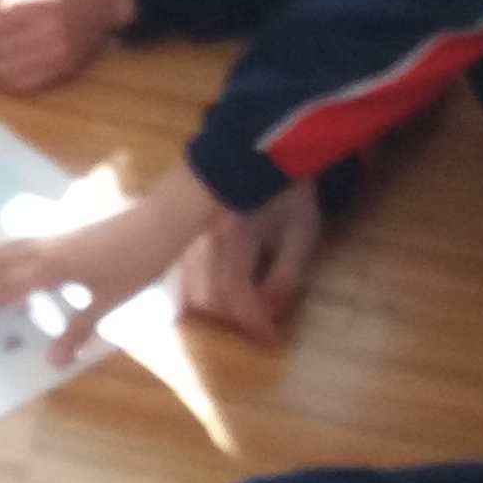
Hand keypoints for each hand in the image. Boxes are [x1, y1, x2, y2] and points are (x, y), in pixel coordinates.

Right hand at [0, 162, 223, 362]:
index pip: (9, 289)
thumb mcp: (108, 302)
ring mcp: (56, 238)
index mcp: (51, 269)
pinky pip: (26, 242)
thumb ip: (78, 330)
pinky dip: (10, 252)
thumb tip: (52, 361)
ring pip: (12, 248)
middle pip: (1, 263)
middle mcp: (46, 250)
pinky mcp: (68, 233)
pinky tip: (15, 259)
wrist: (158, 224)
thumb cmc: (135, 264)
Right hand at [175, 177, 325, 343]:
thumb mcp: (301, 230)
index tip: (270, 338)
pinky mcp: (181, 231)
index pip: (234, 292)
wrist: (261, 144)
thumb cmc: (287, 188)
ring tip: (244, 307)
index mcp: (234, 234)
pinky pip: (183, 271)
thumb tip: (271, 315)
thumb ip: (286, 275)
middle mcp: (202, 237)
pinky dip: (202, 288)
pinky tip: (222, 289)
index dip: (252, 320)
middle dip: (234, 316)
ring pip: (190, 286)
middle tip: (260, 323)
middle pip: (207, 295)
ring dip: (218, 306)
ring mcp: (187, 233)